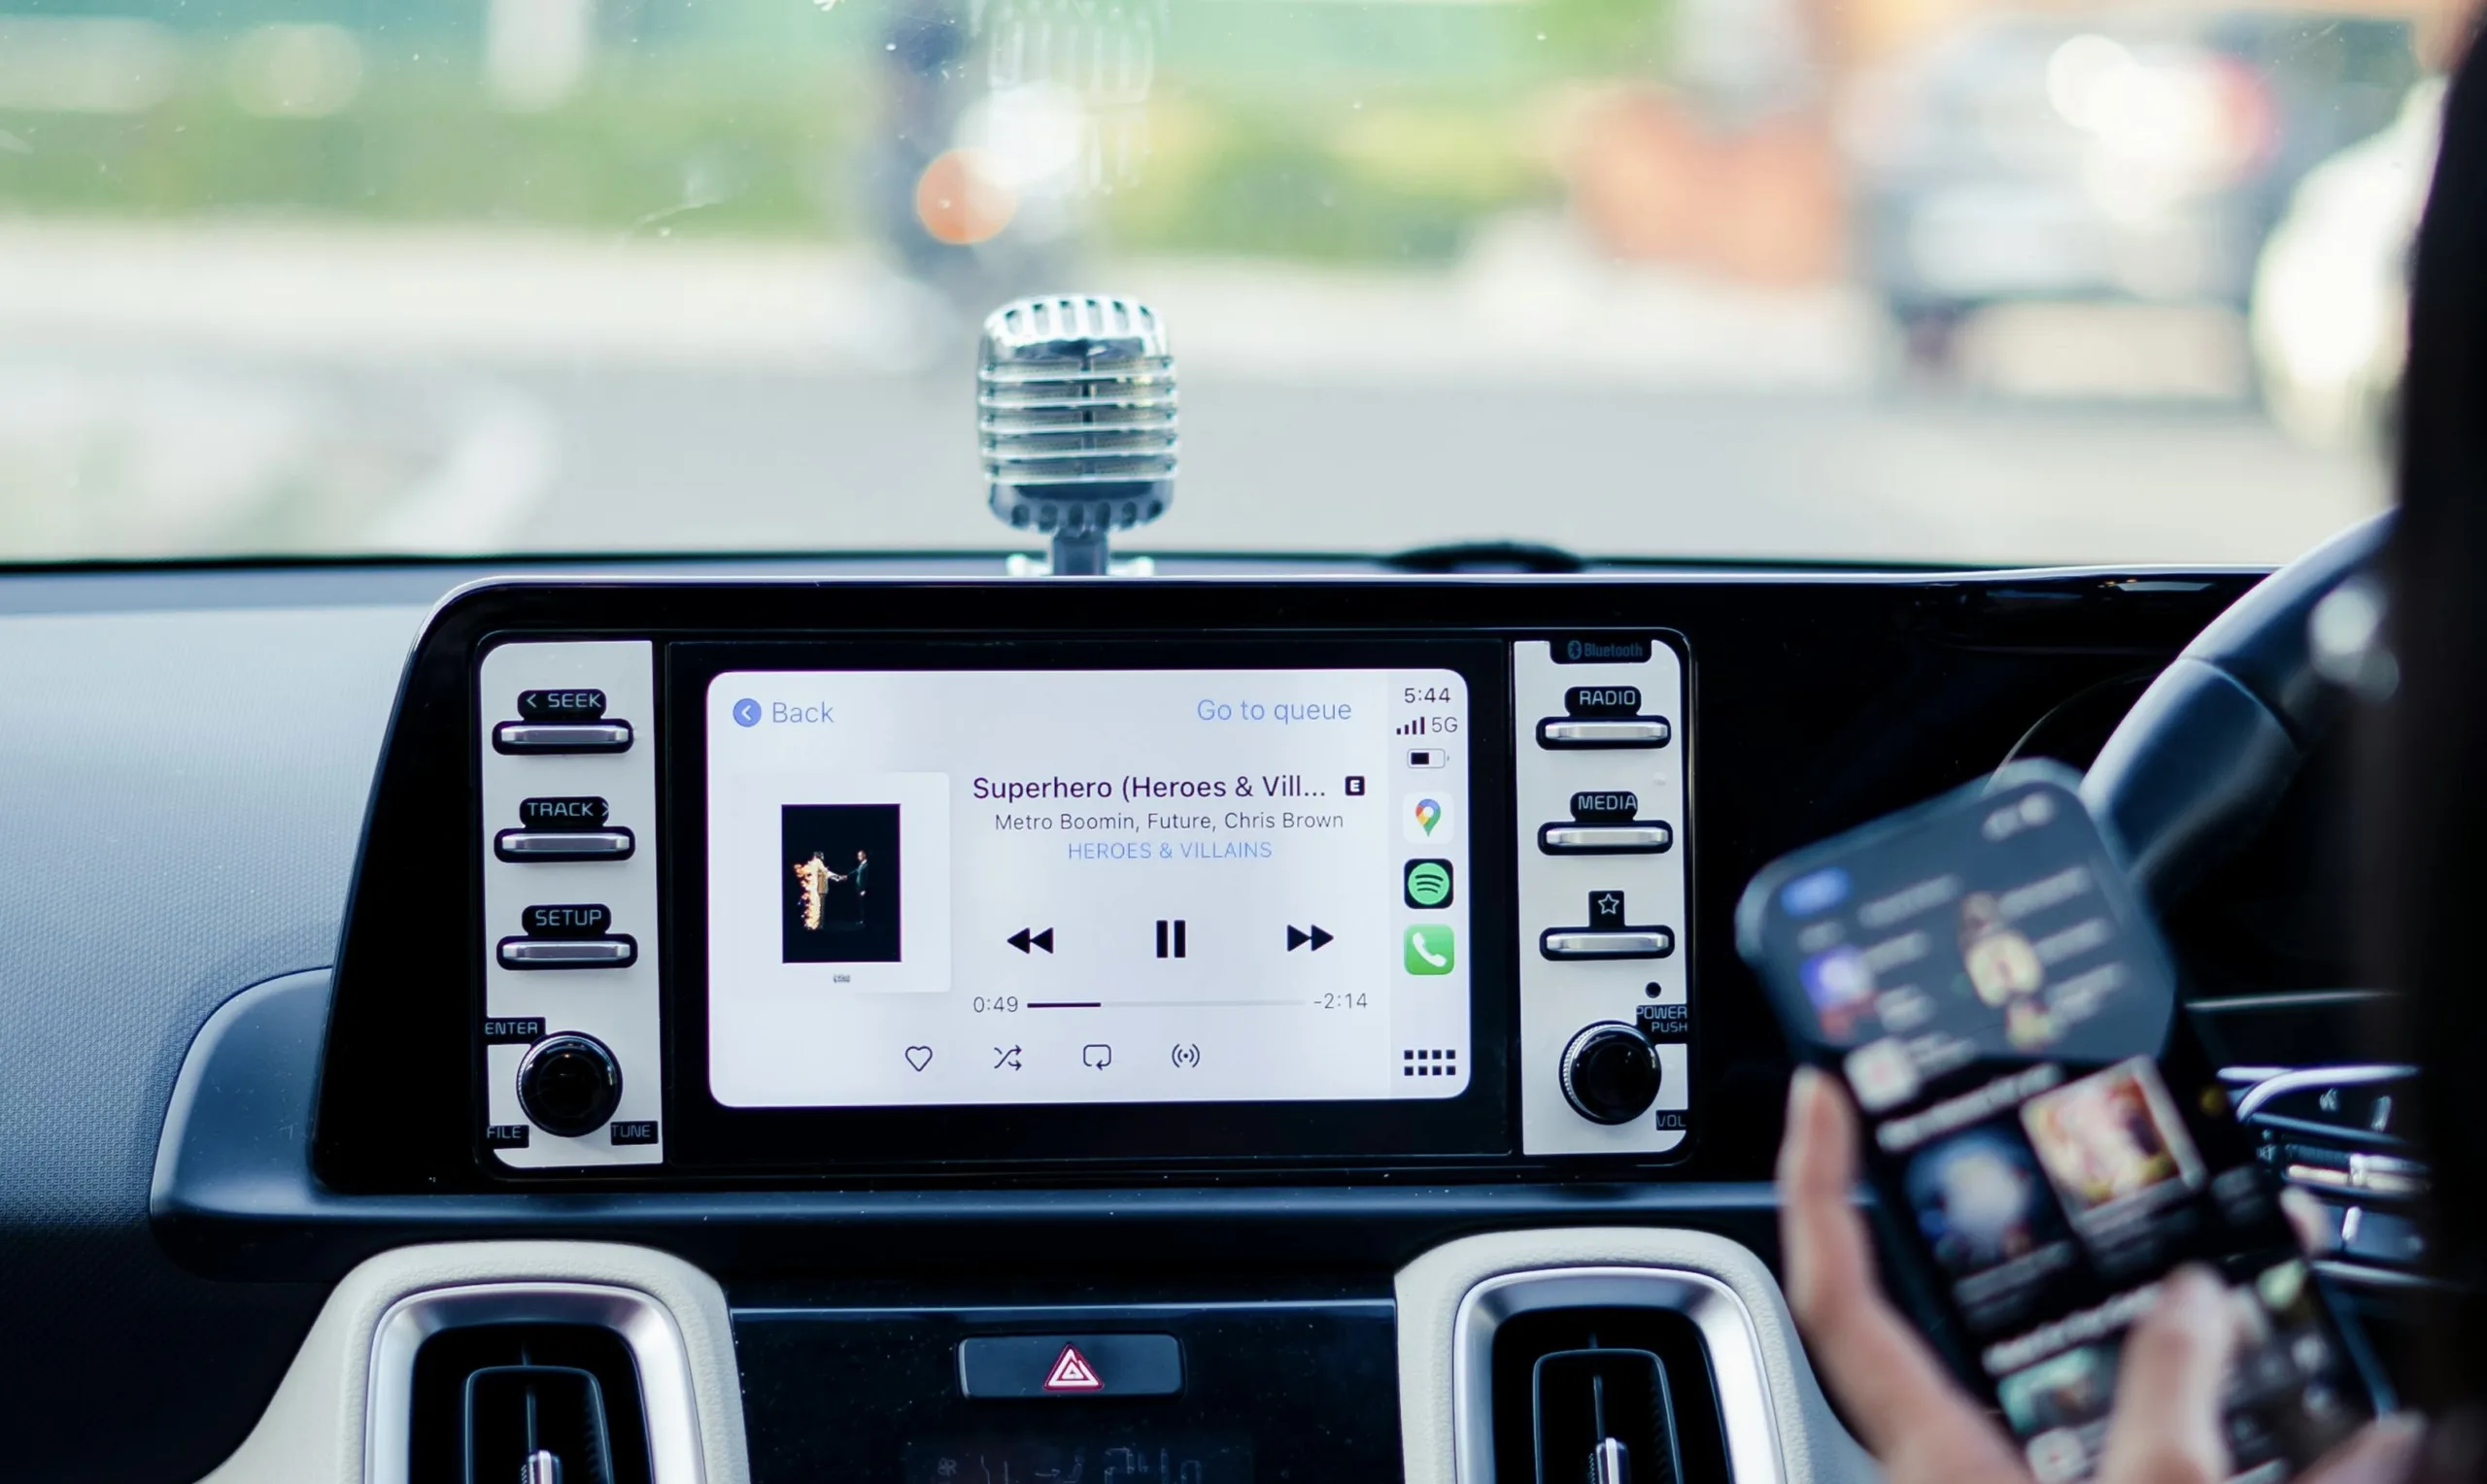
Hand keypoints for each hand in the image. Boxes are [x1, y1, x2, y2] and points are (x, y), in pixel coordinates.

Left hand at [1775, 1065, 2422, 1483]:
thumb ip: (2172, 1396)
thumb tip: (2192, 1299)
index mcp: (1933, 1455)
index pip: (1838, 1290)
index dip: (1815, 1183)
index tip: (1818, 1092)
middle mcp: (1949, 1474)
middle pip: (1953, 1326)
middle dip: (2019, 1244)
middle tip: (2055, 1157)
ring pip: (2065, 1392)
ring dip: (2162, 1339)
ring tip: (2239, 1260)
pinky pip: (2152, 1457)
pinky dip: (2229, 1428)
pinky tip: (2351, 1418)